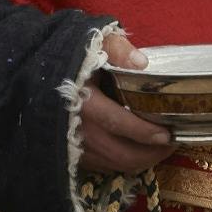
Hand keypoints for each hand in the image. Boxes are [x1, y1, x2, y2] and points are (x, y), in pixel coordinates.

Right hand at [78, 30, 171, 175]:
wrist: (39, 73)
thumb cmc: (72, 58)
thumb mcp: (93, 44)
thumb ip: (118, 50)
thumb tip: (142, 64)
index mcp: (83, 102)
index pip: (118, 123)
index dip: (145, 132)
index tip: (168, 134)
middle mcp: (77, 129)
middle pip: (121, 153)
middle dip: (151, 154)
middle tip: (172, 143)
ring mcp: (73, 146)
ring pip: (114, 164)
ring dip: (140, 161)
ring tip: (160, 148)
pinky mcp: (72, 154)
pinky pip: (103, 166)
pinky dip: (123, 162)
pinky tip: (137, 150)